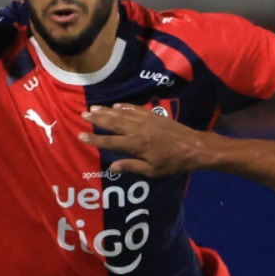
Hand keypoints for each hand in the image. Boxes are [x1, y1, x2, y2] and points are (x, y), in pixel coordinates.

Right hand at [79, 103, 203, 175]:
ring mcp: (146, 120)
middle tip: (83, 114)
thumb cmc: (173, 162)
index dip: (94, 140)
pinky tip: (116, 105)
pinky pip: (135, 109)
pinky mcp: (154, 115)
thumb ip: (131, 166)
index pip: (110, 142)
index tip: (81, 136)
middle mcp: (137, 129)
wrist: (193, 146)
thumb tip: (112, 166)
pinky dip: (125, 106)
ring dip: (107, 110)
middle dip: (97, 118)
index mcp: (135, 144)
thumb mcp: (152, 170)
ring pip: (122, 113)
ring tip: (93, 107)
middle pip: (113, 122)